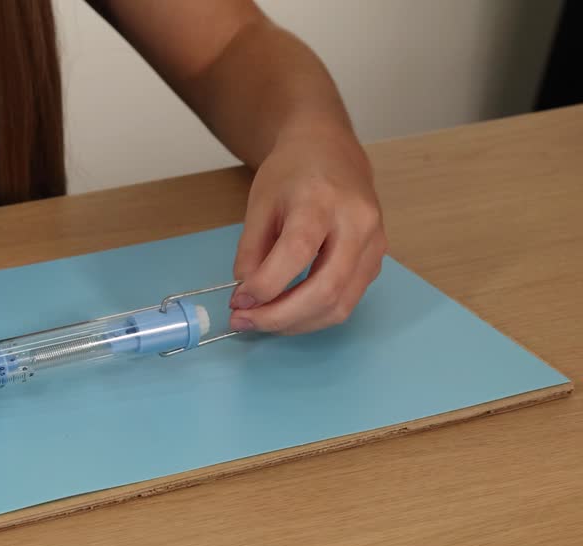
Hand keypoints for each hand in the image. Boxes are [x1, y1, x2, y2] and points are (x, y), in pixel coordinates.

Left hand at [229, 126, 386, 334]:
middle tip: (244, 322)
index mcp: (322, 199)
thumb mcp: (260, 202)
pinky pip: (347, 302)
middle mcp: (357, 223)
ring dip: (296, 324)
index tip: (238, 301)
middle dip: (280, 316)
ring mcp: (374, 244)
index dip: (266, 285)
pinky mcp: (376, 261)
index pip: (298, 252)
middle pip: (325, 288)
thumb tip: (246, 296)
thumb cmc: (293, 173)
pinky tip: (286, 314)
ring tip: (261, 322)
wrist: (331, 152)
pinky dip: (313, 316)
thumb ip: (251, 249)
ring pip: (340, 304)